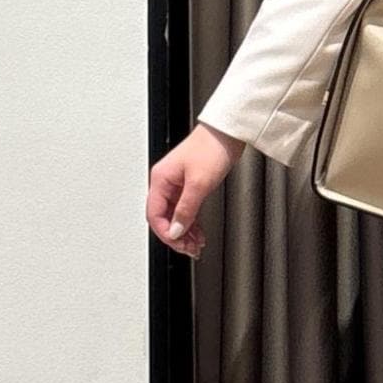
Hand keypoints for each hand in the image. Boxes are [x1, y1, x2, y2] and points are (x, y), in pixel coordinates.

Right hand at [147, 122, 245, 258]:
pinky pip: (185, 209)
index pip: (154, 215)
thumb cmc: (211, 148)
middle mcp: (166, 182)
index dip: (166, 233)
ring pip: (175, 215)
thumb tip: (175, 231)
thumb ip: (186, 210)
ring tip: (196, 246)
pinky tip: (199, 233)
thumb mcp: (199, 184)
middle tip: (190, 249)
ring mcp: (177, 184)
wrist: (228, 133)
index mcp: (161, 180)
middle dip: (176, 236)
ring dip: (185, 232)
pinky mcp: (189, 184)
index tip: (179, 244)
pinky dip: (191, 223)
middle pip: (164, 217)